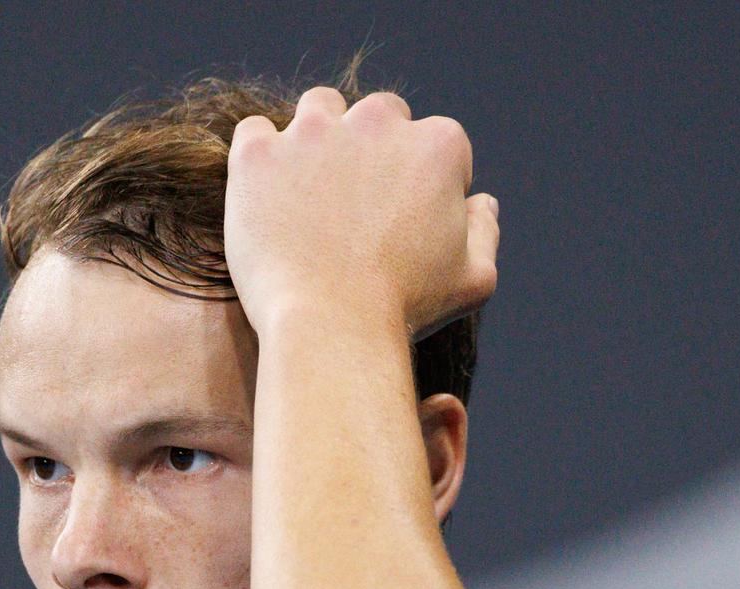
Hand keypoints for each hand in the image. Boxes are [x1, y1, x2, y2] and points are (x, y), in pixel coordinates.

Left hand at [223, 87, 498, 340]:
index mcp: (437, 145)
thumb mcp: (472, 280)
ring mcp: (314, 132)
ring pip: (318, 109)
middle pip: (378, 116)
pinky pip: (255, 132)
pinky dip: (262, 157)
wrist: (329, 328)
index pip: (436, 142)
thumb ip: (484, 232)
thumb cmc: (405, 311)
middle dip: (372, 149)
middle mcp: (378, 122)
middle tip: (354, 203)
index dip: (425, 179)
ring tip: (309, 189)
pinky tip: (267, 193)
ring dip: (319, 138)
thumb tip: (480, 202)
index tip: (405, 217)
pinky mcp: (260, 153)